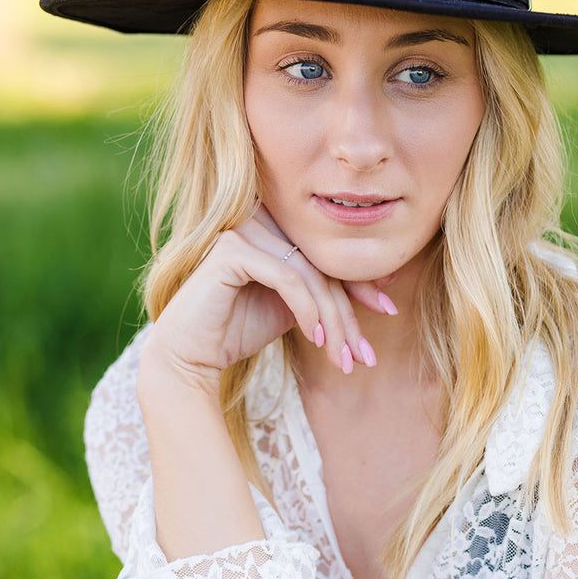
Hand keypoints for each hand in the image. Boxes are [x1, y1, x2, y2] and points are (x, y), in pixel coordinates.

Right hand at [140, 206, 397, 392]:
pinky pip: (288, 278)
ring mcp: (243, 230)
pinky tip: (316, 339)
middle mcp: (259, 219)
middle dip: (348, 313)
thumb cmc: (237, 331)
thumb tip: (387, 281)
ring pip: (310, 274)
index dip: (359, 283)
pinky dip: (308, 310)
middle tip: (365, 354)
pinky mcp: (232, 249)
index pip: (326, 254)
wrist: (189, 356)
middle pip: (321, 264)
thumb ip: (327, 291)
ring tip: (343, 358)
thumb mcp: (294, 309)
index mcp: (273, 227)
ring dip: (333, 320)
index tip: (387, 311)